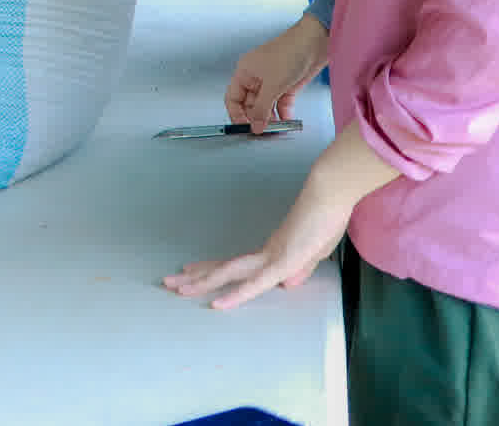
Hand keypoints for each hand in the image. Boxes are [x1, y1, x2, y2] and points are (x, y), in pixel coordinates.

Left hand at [163, 178, 353, 309]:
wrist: (329, 195)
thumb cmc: (325, 219)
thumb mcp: (314, 253)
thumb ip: (301, 268)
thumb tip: (288, 283)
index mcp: (271, 253)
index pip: (235, 264)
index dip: (212, 270)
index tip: (190, 271)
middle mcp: (264, 254)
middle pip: (224, 267)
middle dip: (197, 276)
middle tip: (169, 282)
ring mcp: (271, 257)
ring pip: (230, 273)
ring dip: (204, 282)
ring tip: (178, 288)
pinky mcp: (283, 262)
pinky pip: (256, 284)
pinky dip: (237, 295)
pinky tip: (219, 304)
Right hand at [227, 16, 329, 134]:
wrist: (315, 41)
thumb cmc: (290, 52)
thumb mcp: (272, 84)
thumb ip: (262, 108)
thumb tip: (255, 127)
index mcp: (245, 72)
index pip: (233, 98)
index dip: (236, 115)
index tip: (245, 128)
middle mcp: (256, 78)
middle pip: (249, 105)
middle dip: (255, 119)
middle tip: (263, 133)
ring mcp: (272, 83)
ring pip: (266, 107)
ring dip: (270, 119)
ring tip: (276, 130)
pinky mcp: (286, 86)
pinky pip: (281, 105)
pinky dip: (283, 114)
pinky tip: (287, 122)